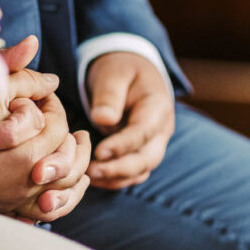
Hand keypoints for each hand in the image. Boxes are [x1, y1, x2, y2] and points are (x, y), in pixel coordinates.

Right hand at [0, 37, 90, 221]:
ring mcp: (19, 202)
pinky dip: (61, 198)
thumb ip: (18, 72)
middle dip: (65, 134)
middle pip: (68, 157)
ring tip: (76, 148)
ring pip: (66, 190)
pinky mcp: (7, 212)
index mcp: (30, 152)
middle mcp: (29, 183)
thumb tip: (46, 63)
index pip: (57, 124)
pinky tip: (60, 184)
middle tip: (54, 118)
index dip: (50, 104)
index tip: (37, 97)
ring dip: (75, 168)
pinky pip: (48, 213)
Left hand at [85, 52, 174, 188]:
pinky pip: (133, 172)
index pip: (143, 133)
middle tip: (90, 171)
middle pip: (147, 158)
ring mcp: (154, 143)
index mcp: (157, 107)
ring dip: (116, 178)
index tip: (99, 152)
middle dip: (119, 169)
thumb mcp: (114, 74)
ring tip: (88, 176)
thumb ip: (109, 96)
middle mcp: (161, 130)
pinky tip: (93, 178)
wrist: (131, 71)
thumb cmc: (120, 70)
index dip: (122, 145)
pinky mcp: (142, 152)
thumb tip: (103, 120)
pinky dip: (116, 179)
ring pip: (142, 170)